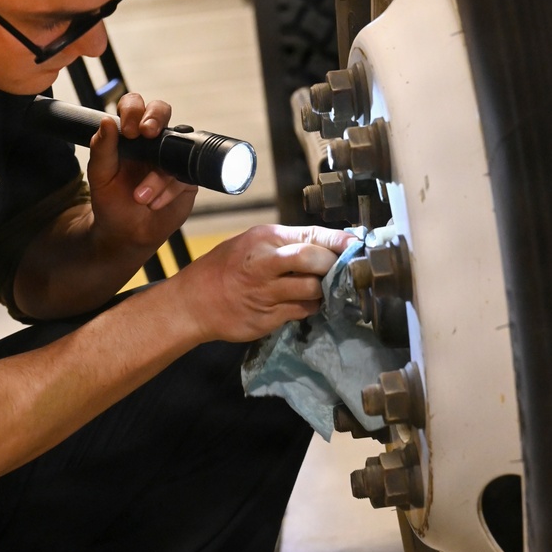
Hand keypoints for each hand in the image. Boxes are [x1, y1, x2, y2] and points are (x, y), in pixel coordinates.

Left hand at [87, 92, 196, 254]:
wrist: (126, 233)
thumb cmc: (111, 201)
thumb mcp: (100, 176)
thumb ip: (102, 148)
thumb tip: (106, 121)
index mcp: (129, 134)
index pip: (134, 106)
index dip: (133, 110)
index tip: (127, 130)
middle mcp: (153, 141)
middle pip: (162, 111)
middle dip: (155, 118)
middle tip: (147, 133)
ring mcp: (172, 158)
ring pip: (174, 148)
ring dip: (157, 175)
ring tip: (140, 197)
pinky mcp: (186, 178)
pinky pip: (184, 175)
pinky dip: (168, 190)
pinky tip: (154, 203)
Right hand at [171, 224, 351, 342]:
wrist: (193, 302)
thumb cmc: (224, 268)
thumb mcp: (251, 244)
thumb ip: (285, 245)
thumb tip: (328, 245)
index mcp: (264, 239)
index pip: (311, 234)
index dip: (339, 240)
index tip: (358, 244)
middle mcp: (265, 262)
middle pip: (314, 260)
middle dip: (334, 266)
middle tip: (342, 270)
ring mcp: (266, 291)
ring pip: (312, 289)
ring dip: (324, 290)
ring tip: (322, 288)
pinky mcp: (267, 316)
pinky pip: (302, 310)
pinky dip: (310, 307)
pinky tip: (305, 303)